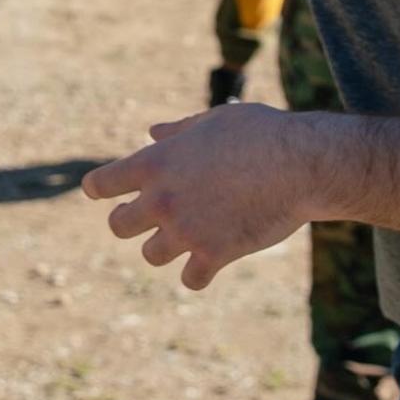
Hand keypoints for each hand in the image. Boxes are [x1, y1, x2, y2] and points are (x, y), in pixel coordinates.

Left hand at [83, 102, 308, 289]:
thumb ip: (178, 131)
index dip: (100, 189)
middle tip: (148, 218)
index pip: (102, 184)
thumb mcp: (214, 120)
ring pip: (151, 255)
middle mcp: (162, 200)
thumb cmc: (260, 132)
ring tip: (187, 236)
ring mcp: (186, 231)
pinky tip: (211, 261)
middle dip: (129, 221)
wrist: (300, 163)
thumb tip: (152, 132)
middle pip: (119, 225)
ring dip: (165, 247)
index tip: (102, 192)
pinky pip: (191, 279)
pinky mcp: (214, 255)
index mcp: (155, 162)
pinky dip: (199, 272)